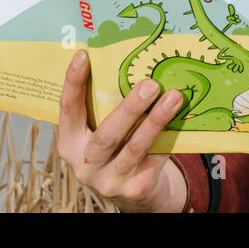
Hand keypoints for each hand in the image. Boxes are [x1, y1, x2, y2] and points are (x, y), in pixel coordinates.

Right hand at [57, 49, 187, 212]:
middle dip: (130, 108)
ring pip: (135, 147)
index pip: (68, 110)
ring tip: (174, 97)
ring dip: (156, 121)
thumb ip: (104, 109)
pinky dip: (168, 138)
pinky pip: (155, 159)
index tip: (84, 55)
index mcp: (70, 144)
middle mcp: (86, 165)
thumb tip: (125, 62)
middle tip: (150, 84)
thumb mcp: (100, 131)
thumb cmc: (117, 148)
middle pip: (106, 135)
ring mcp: (110, 180)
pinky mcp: (136, 189)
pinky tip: (180, 119)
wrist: (134, 192)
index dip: (73, 83)